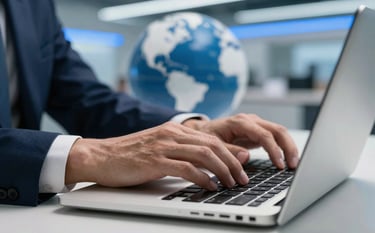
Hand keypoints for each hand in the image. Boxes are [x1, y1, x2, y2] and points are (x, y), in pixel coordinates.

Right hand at [65, 122, 248, 190]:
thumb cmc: (130, 155)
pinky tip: (210, 187)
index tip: (242, 167)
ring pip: (204, 155)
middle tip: (242, 178)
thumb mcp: (160, 148)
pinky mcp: (155, 160)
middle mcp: (172, 134)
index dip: (231, 153)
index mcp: (175, 130)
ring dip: (223, 171)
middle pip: (213, 145)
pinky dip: (203, 178)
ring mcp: (164, 146)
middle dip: (232, 163)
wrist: (101, 156)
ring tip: (231, 184)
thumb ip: (183, 151)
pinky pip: (187, 168)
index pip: (212, 138)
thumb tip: (207, 162)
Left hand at [183, 114, 298, 168]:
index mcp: (240, 122)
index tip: (279, 165)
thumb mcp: (213, 145)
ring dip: (289, 148)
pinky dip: (283, 148)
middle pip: (278, 130)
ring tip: (293, 165)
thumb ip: (228, 150)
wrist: (200, 132)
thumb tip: (246, 156)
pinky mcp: (257, 131)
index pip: (264, 135)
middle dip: (288, 148)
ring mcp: (255, 125)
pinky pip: (275, 138)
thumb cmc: (204, 138)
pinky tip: (286, 161)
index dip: (274, 150)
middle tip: (294, 166)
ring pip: (280, 132)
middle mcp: (250, 120)